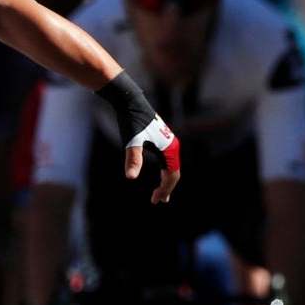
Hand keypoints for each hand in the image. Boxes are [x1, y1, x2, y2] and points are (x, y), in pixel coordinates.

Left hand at [99, 77, 180, 205]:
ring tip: (161, 194)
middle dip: (166, 188)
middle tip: (158, 201)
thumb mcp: (131, 142)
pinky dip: (165, 171)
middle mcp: (173, 145)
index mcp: (169, 148)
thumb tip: (130, 177)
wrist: (131, 102)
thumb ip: (133, 160)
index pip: (172, 176)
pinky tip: (160, 176)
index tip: (155, 201)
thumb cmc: (131, 121)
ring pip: (172, 167)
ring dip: (167, 181)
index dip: (165, 190)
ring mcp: (169, 142)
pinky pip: (169, 160)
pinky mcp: (163, 140)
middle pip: (174, 173)